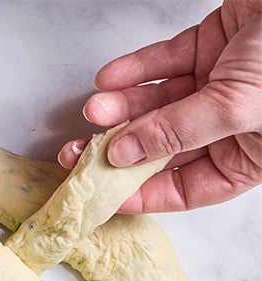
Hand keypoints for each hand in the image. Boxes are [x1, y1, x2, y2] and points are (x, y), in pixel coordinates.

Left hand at [60, 0, 261, 212]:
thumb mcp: (236, 105)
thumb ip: (178, 131)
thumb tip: (125, 156)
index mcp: (250, 154)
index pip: (187, 188)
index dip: (142, 193)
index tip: (102, 193)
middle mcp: (232, 122)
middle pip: (163, 147)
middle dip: (118, 149)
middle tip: (77, 153)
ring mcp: (221, 83)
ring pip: (159, 104)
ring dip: (122, 107)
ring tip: (93, 109)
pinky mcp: (211, 46)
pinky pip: (163, 64)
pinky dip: (134, 70)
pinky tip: (109, 79)